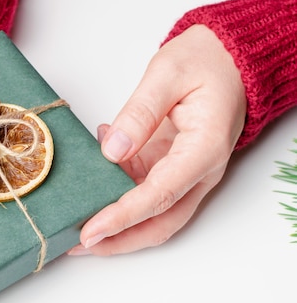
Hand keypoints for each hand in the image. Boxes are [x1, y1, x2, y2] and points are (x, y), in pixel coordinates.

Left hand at [68, 24, 246, 255]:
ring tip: (74, 220)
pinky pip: (143, 189)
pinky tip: (94, 167)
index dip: (123, 217)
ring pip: (152, 213)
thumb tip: (112, 150)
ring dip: (115, 222)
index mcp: (205, 149)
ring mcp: (186, 171)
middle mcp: (199, 170)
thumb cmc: (205, 61)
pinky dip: (115, 189)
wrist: (227, 58)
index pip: (160, 195)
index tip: (90, 231)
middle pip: (160, 221)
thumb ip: (140, 112)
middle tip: (76, 244)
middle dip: (119, 240)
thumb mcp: (167, 74)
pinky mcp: (171, 166)